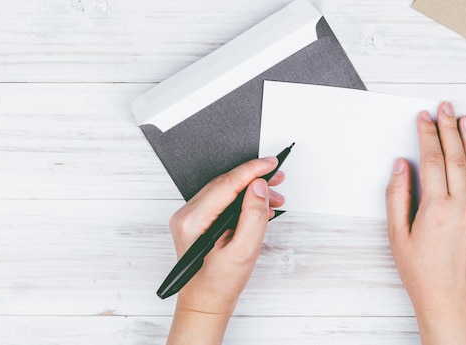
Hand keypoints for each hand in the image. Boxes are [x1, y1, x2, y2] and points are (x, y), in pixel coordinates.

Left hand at [166, 157, 285, 344]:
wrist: (205, 303)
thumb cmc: (219, 284)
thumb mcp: (244, 252)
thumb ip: (252, 216)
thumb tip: (258, 187)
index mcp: (194, 221)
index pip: (227, 184)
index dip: (252, 170)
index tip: (271, 163)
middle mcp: (187, 214)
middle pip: (226, 183)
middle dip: (254, 179)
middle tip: (278, 179)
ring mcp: (190, 217)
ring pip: (225, 190)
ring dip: (250, 190)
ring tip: (274, 198)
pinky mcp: (198, 220)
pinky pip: (222, 200)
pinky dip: (242, 200)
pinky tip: (259, 207)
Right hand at [385, 102, 465, 344]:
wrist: (450, 302)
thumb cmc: (420, 272)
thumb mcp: (397, 236)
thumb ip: (397, 197)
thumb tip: (401, 166)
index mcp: (436, 209)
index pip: (432, 160)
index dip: (427, 135)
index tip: (423, 118)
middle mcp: (462, 208)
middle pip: (455, 158)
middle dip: (448, 129)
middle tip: (445, 107)